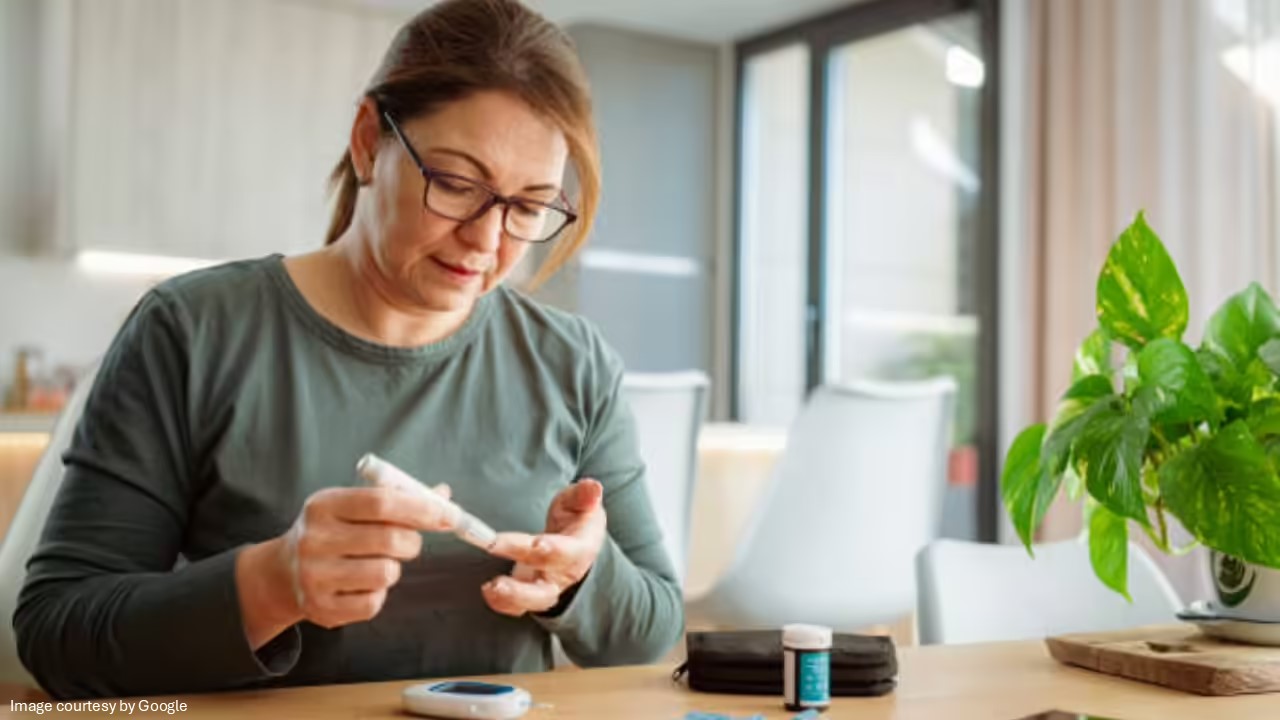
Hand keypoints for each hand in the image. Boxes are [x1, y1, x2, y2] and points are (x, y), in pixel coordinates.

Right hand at [236, 483, 454, 647]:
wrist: (282, 573)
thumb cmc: (332, 532)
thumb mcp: (353, 506)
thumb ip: (398, 499)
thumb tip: (444, 496)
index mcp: (324, 505)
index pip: (382, 502)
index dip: (421, 507)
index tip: (448, 513)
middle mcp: (314, 539)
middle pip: (390, 539)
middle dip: (413, 541)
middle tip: (409, 542)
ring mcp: (314, 576)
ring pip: (386, 573)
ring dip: (394, 568)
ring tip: (377, 562)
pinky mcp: (321, 608)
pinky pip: (374, 603)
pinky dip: (378, 593)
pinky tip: (362, 584)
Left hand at [483, 479, 606, 616]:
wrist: (574, 541)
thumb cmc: (575, 519)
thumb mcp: (580, 503)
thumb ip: (583, 496)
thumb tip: (593, 486)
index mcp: (579, 549)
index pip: (567, 553)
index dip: (553, 550)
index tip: (536, 544)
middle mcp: (563, 574)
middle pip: (546, 586)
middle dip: (523, 580)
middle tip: (496, 557)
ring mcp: (546, 587)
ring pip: (532, 601)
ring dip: (511, 597)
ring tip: (490, 586)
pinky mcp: (529, 594)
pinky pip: (516, 606)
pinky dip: (501, 603)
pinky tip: (487, 590)